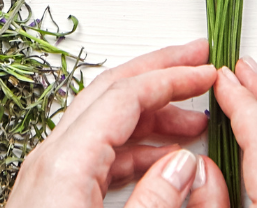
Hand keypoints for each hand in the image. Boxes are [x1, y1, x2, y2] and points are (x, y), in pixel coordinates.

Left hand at [5, 38, 226, 207]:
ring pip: (105, 119)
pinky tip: (164, 162)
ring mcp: (47, 176)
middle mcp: (51, 159)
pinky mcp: (50, 196)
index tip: (208, 72)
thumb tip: (185, 163)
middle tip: (200, 62)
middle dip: (159, 72)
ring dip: (152, 112)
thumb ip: (154, 203)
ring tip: (195, 122)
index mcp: (65, 163)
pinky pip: (99, 151)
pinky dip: (136, 145)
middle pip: (111, 90)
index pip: (126, 94)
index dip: (172, 78)